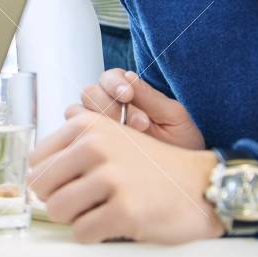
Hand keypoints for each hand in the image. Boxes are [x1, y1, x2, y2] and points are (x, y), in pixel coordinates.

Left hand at [28, 110, 223, 243]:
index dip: (48, 180)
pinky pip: (82, 233)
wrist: (201, 186)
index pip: (36, 161)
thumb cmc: (151, 167)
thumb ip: (72, 148)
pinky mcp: (125, 211)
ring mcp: (111, 178)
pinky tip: (112, 225)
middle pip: (40, 187)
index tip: (67, 185)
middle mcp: (95, 147)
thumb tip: (31, 174)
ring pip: (57, 211)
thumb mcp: (110, 139)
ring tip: (98, 212)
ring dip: (75, 219)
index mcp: (87, 126)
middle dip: (57, 200)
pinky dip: (92, 235)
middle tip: (83, 203)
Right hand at [75, 69, 204, 149]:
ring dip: (99, 123)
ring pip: (76, 114)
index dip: (114, 83)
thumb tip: (128, 77)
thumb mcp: (174, 119)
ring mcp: (95, 129)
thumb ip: (151, 97)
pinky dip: (87, 142)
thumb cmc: (182, 145)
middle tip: (140, 123)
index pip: (108, 78)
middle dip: (110, 105)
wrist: (184, 179)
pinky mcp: (88, 150)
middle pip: (89, 93)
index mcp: (126, 94)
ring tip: (131, 140)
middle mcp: (106, 108)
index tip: (128, 95)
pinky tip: (111, 152)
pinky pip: (74, 139)